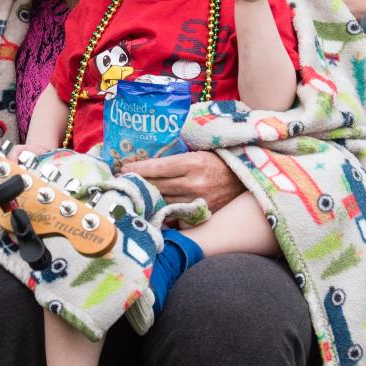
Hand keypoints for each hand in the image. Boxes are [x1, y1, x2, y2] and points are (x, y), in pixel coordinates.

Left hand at [118, 149, 244, 211]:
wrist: (243, 180)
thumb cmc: (217, 161)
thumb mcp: (198, 152)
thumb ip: (176, 157)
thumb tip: (147, 157)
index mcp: (193, 163)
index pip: (158, 168)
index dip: (138, 168)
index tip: (123, 168)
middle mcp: (194, 183)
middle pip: (157, 185)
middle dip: (137, 182)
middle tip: (122, 179)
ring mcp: (197, 201)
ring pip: (163, 200)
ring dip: (146, 196)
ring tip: (132, 192)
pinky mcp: (200, 214)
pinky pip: (175, 213)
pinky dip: (162, 209)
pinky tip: (150, 206)